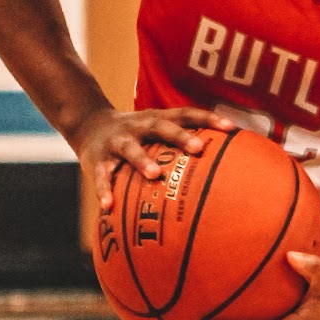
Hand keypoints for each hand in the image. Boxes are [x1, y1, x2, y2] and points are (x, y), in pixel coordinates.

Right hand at [70, 105, 234, 211]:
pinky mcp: (98, 159)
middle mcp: (139, 126)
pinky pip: (102, 176)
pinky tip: (108, 206)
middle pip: (162, 127)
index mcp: (157, 119)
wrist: (88, 124)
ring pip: (131, 149)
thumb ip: (183, 142)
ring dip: (143, 160)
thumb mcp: (157, 130)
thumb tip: (225, 163)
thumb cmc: (137, 135)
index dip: (208, 118)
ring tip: (155, 175)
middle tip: (199, 148)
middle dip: (180, 136)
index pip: (186, 114)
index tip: (231, 128)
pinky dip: (104, 190)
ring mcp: (118, 142)